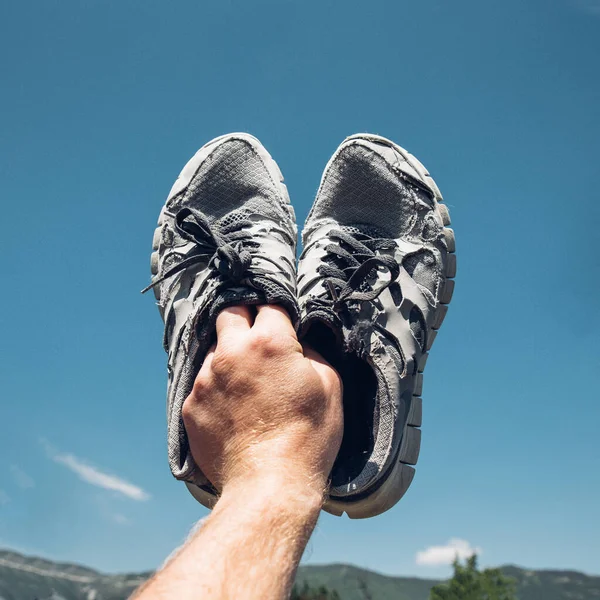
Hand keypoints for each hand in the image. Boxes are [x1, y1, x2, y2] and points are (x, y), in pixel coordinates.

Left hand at [182, 305, 342, 499]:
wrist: (269, 484)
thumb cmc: (307, 436)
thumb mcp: (330, 385)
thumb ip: (311, 352)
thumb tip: (297, 345)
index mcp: (268, 342)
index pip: (269, 306)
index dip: (278, 315)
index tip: (282, 326)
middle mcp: (231, 353)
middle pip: (230, 313)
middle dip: (244, 319)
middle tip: (259, 341)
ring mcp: (206, 379)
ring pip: (214, 350)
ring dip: (229, 357)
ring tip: (246, 385)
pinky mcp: (190, 405)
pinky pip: (202, 384)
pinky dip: (216, 388)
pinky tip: (233, 409)